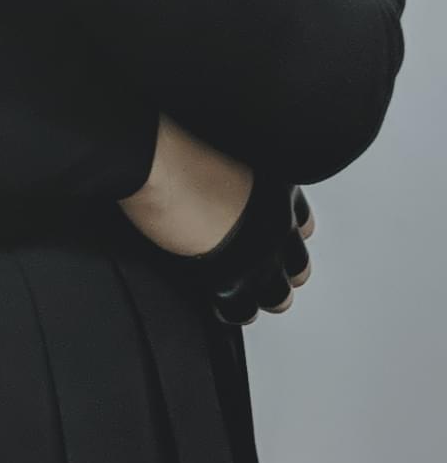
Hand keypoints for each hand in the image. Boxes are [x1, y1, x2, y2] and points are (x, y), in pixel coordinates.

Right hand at [119, 117, 314, 324]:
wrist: (158, 165)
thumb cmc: (179, 151)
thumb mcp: (226, 159)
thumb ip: (239, 185)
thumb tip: (230, 197)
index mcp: (279, 192)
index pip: (303, 227)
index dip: (286, 240)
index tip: (275, 245)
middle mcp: (278, 225)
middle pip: (297, 267)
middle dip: (280, 274)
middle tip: (263, 278)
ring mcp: (259, 255)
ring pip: (278, 295)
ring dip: (261, 297)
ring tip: (248, 298)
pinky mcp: (232, 279)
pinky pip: (241, 310)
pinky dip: (231, 311)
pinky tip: (221, 305)